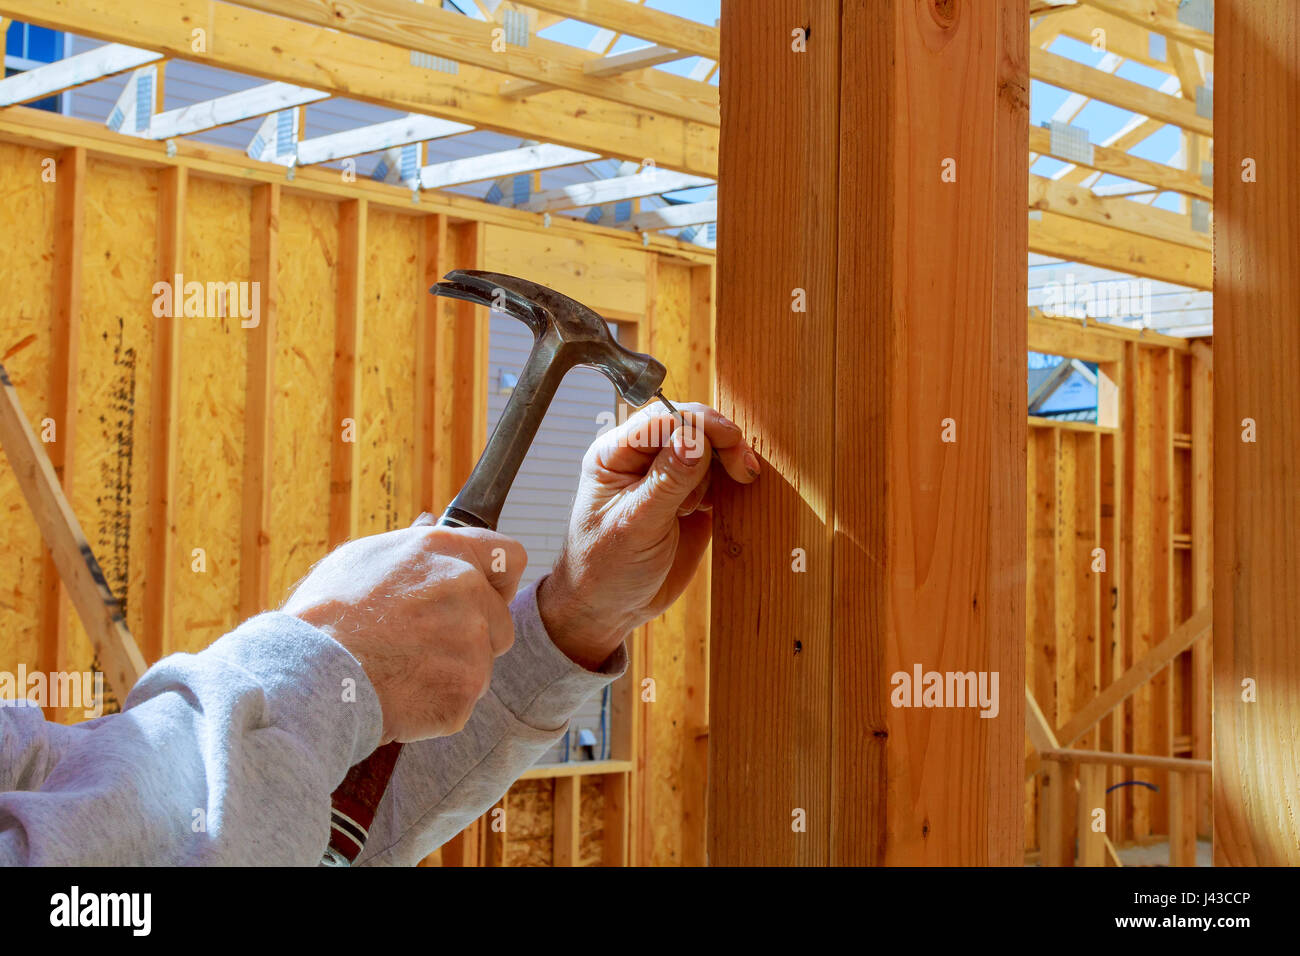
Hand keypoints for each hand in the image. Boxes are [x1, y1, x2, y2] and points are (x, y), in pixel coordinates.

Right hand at [281, 525, 526, 743]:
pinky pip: (461, 700)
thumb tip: (431, 527)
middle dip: (472, 636)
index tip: (484, 595)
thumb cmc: (325, 614)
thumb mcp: (365, 557)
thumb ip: (415, 547)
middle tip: (420, 646)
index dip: (498, 581)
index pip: (511, 558)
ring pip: (480, 664)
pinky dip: (436, 705)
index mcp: (448, 551)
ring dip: (452, 671)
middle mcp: (469, 591)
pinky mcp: (465, 690)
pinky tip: (398, 695)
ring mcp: (472, 643)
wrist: (308, 674)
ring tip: (398, 670)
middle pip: (499, 621)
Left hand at [538, 403, 759, 669]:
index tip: (730, 443)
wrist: (609, 608)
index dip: (700, 425)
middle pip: (690, 425)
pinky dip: (730, 483)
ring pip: (708, 448)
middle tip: (743, 469)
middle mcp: (640, 458)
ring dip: (726, 464)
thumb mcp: (636, 527)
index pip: (663, 419)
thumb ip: (667, 483)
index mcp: (614, 454)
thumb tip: (695, 439)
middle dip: (720, 442)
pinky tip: (728, 501)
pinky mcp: (689, 497)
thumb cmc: (605, 570)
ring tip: (722, 497)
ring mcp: (666, 476)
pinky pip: (717, 476)